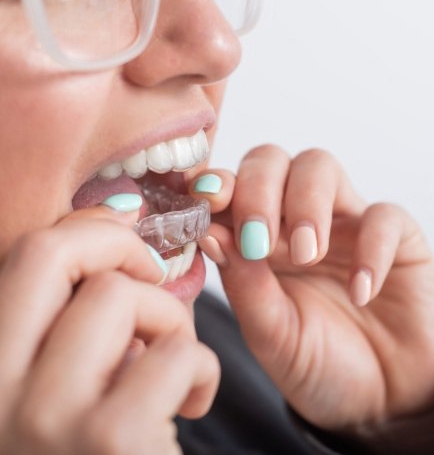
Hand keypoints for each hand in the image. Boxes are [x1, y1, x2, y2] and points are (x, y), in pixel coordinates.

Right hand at [0, 206, 218, 454]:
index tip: (129, 249)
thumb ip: (75, 312)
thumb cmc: (100, 447)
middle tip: (154, 274)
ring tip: (175, 363)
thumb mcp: (66, 379)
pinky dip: (200, 368)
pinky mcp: (109, 444)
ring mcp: (44, 420)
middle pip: (52, 252)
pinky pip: (175, 353)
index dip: (88, 232)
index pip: (24, 255)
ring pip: (122, 295)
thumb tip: (116, 212)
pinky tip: (191, 402)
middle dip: (121, 247)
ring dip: (170, 318)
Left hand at [191, 147, 433, 430]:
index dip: (217, 185)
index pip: (231, 186)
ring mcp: (343, 222)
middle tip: (260, 240)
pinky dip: (370, 247)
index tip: (209, 201)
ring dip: (306, 206)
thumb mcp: (269, 332)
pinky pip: (384, 215)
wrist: (376, 396)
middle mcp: (295, 219)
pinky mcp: (396, 236)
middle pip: (271, 161)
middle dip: (258, 190)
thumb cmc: (314, 360)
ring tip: (307, 257)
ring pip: (319, 167)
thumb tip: (210, 234)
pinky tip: (361, 291)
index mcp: (256, 237)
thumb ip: (242, 284)